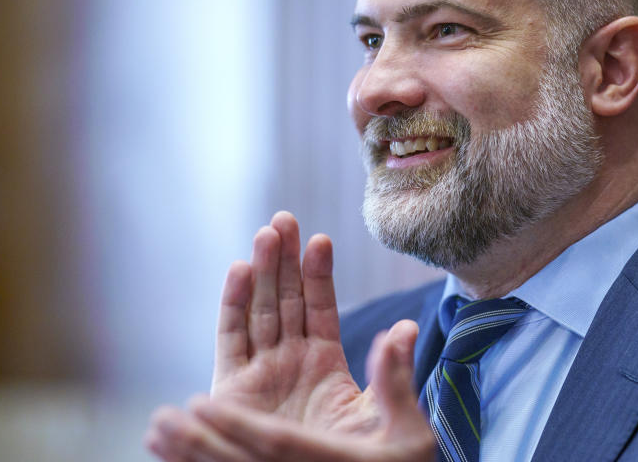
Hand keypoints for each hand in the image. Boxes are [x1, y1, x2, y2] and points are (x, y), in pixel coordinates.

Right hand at [145, 212, 433, 459]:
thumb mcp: (382, 419)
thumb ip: (393, 374)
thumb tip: (406, 328)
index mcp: (325, 363)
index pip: (321, 307)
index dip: (319, 274)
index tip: (320, 240)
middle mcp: (290, 360)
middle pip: (286, 298)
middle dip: (285, 258)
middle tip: (285, 218)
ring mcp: (261, 371)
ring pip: (260, 309)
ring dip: (261, 271)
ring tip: (267, 232)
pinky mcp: (231, 389)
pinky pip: (230, 338)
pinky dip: (232, 304)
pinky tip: (238, 269)